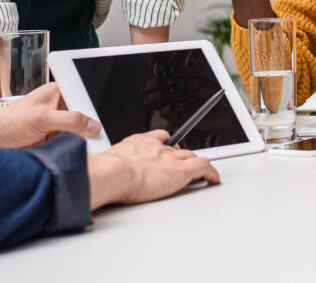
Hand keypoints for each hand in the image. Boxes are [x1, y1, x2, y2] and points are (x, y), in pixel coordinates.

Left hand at [0, 83, 100, 147]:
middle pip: (84, 116)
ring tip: (88, 149)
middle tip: (99, 139)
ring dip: (82, 142)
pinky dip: (74, 151)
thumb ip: (70, 120)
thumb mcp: (41, 118)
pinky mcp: (52, 142)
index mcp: (56, 93)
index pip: (83, 96)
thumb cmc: (5, 123)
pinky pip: (71, 146)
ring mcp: (55, 126)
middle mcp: (58, 108)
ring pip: (80, 133)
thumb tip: (94, 125)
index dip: (94, 109)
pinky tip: (76, 156)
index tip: (103, 123)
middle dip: (90, 128)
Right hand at [88, 130, 219, 210]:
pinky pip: (203, 167)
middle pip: (177, 147)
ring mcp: (170, 157)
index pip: (160, 137)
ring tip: (199, 172)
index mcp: (140, 142)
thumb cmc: (107, 170)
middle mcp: (157, 146)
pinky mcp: (180, 171)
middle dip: (181, 155)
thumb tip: (103, 169)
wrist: (114, 172)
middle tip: (182, 164)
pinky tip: (213, 178)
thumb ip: (113, 161)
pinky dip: (210, 172)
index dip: (166, 143)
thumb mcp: (108, 159)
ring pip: (190, 156)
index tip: (166, 146)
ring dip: (195, 163)